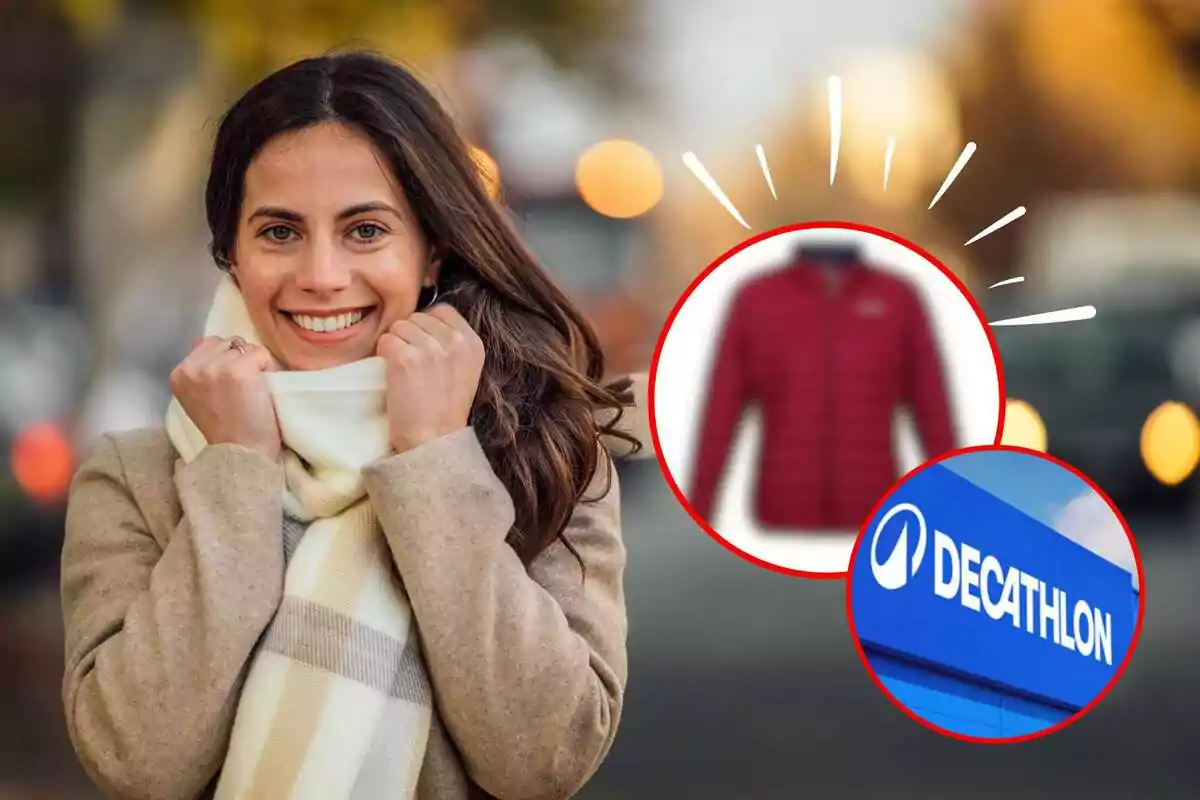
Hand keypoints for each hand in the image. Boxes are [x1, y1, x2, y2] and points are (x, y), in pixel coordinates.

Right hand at [169, 336, 282, 460]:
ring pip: (244, 346)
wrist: (240, 452)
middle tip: (242, 389)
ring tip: (251, 389)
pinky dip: (268, 368)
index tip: (229, 386)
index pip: (208, 344)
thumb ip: (199, 369)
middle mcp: (192, 367)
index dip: (226, 361)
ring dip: (254, 363)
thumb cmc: (226, 429)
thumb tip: (201, 340)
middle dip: (239, 359)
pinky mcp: (238, 369)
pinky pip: (261, 354)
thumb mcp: (198, 397)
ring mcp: (214, 367)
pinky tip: (260, 390)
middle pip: (227, 342)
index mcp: (179, 374)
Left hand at [376, 304, 484, 452]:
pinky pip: (384, 341)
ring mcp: (430, 348)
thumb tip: (424, 321)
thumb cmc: (445, 410)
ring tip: (405, 372)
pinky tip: (393, 375)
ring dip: (396, 346)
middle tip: (414, 365)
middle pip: (418, 317)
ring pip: (398, 327)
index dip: (428, 326)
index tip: (425, 348)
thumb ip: (453, 343)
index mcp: (473, 343)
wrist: (433, 440)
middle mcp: (455, 341)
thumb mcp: (465, 370)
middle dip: (410, 336)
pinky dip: (383, 356)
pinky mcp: (405, 358)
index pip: (443, 310)